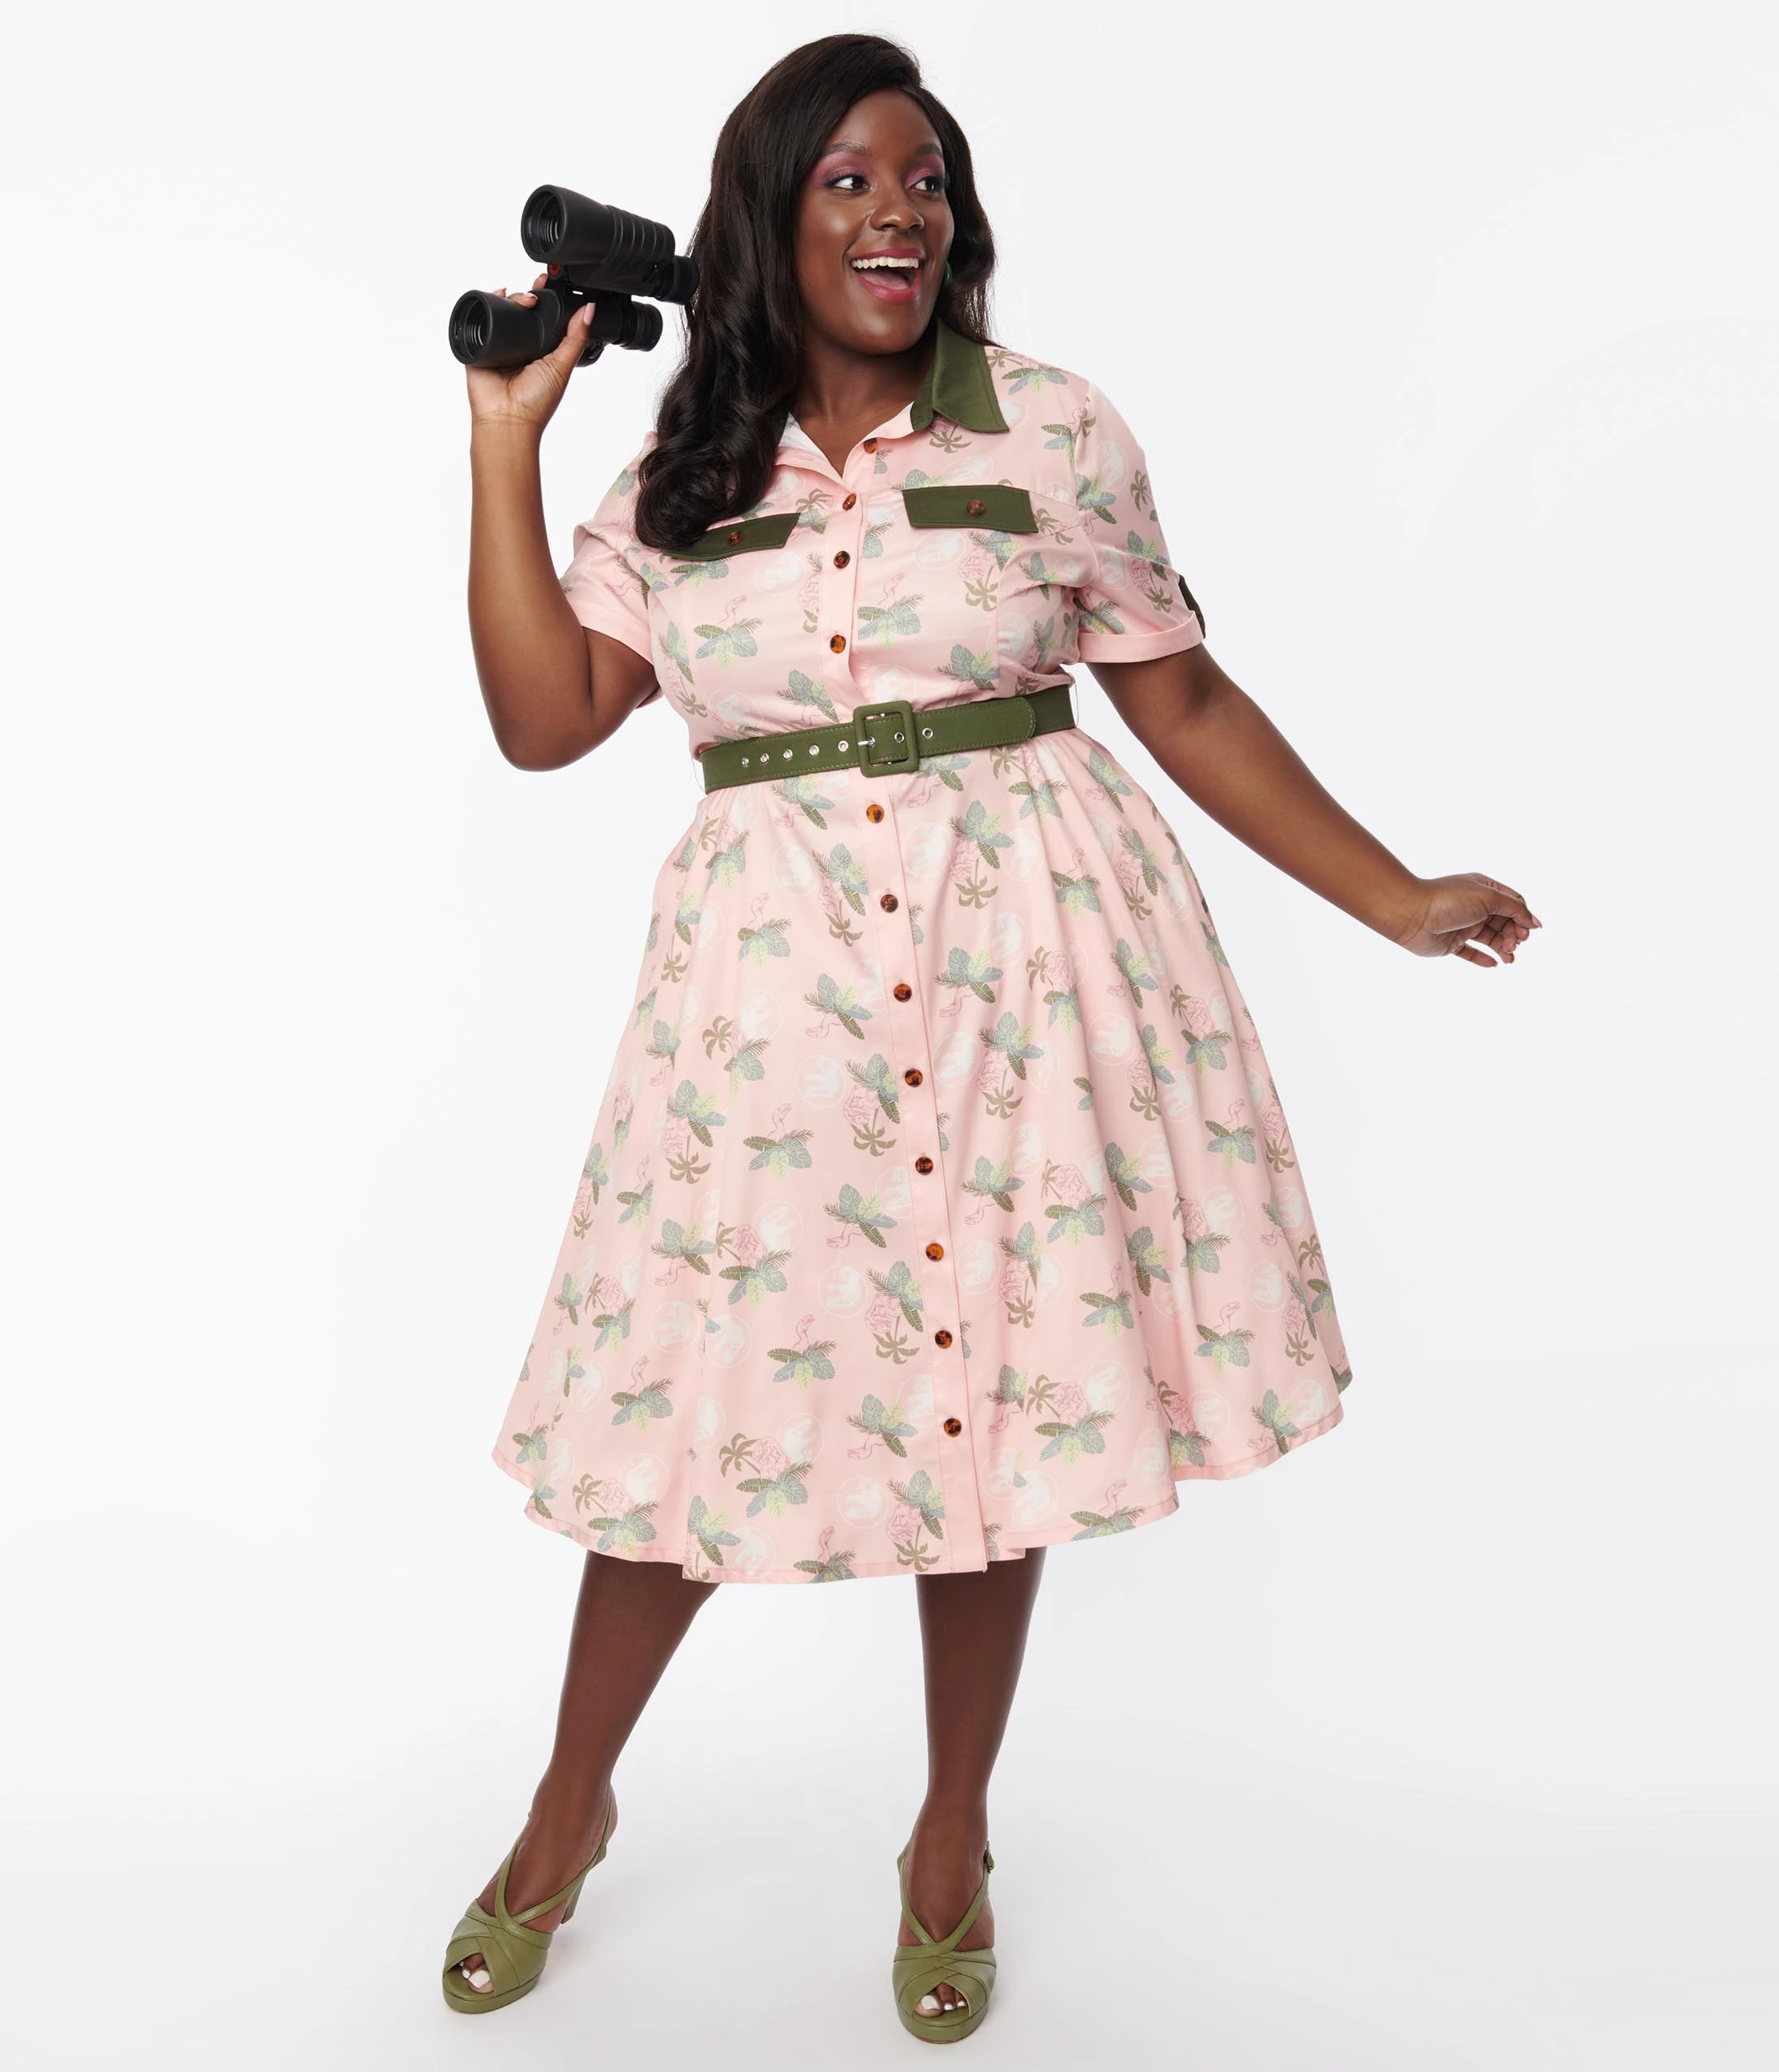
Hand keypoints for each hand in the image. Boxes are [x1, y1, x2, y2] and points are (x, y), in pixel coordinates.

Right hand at [465, 270, 596, 434]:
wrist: (507, 419)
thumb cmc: (536, 403)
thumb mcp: (562, 366)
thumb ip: (575, 338)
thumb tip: (589, 309)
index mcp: (539, 351)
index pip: (542, 318)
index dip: (545, 299)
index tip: (547, 284)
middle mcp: (519, 346)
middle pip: (520, 310)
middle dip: (526, 295)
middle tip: (534, 293)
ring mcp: (498, 345)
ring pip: (501, 311)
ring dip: (509, 297)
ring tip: (519, 299)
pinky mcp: (479, 347)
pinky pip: (479, 320)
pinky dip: (485, 304)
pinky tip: (495, 295)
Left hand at [1388, 872, 1540, 965]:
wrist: (1411, 914)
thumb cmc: (1448, 900)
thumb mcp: (1488, 898)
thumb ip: (1514, 908)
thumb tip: (1534, 922)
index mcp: (1484, 889)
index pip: (1514, 903)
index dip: (1524, 917)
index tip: (1529, 932)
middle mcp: (1475, 906)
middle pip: (1505, 922)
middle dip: (1514, 935)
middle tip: (1513, 945)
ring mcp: (1463, 924)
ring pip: (1491, 939)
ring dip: (1503, 948)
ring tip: (1509, 959)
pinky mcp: (1451, 943)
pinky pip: (1471, 952)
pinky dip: (1484, 959)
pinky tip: (1495, 964)